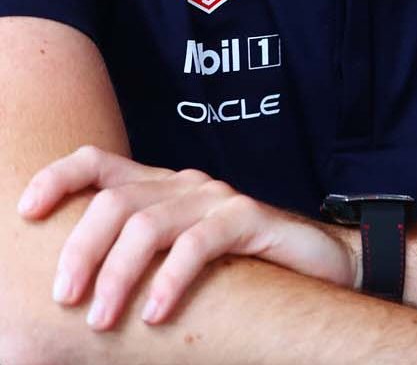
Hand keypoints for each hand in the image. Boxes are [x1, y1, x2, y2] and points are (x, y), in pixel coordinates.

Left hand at [15, 145, 356, 329]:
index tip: (25, 213)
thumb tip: (71, 300)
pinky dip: (169, 281)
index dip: (57, 179)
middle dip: (80, 252)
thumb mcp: (176, 258)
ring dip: (116, 276)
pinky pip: (197, 245)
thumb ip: (135, 260)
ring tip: (102, 320)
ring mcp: (218, 199)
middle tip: (64, 300)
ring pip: (148, 225)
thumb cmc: (240, 269)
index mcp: (161, 187)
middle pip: (114, 202)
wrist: (321, 262)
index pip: (98, 161)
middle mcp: (185, 185)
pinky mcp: (249, 219)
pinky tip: (156, 314)